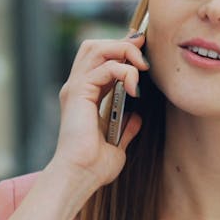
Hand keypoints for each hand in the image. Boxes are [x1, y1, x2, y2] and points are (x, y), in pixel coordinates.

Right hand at [51, 31, 149, 189]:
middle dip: (122, 44)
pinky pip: (105, 67)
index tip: (143, 55)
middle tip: (143, 55)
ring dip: (124, 51)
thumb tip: (136, 117)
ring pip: (97, 48)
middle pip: (95, 46)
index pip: (100, 60)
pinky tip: (134, 87)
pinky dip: (124, 71)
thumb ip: (126, 128)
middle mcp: (77, 88)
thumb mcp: (118, 144)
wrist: (80, 176)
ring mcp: (76, 88)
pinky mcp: (79, 92)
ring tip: (141, 67)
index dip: (121, 51)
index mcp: (84, 97)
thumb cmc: (94, 166)